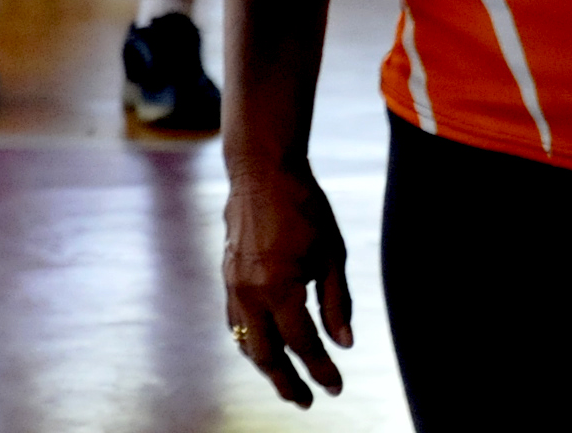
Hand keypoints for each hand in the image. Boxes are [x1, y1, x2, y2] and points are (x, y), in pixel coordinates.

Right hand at [224, 158, 353, 407]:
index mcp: (280, 287)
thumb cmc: (304, 208)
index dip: (321, 370)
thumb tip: (344, 344)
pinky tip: (265, 347)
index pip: (303, 344)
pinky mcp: (227, 275)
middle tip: (306, 401)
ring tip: (286, 382)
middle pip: (266, 354)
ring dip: (266, 366)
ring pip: (245, 340)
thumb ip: (337, 302)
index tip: (336, 388)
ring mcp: (233, 284)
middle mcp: (250, 291)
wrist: (261, 170)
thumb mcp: (332, 254)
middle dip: (286, 382)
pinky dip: (251, 341)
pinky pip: (235, 321)